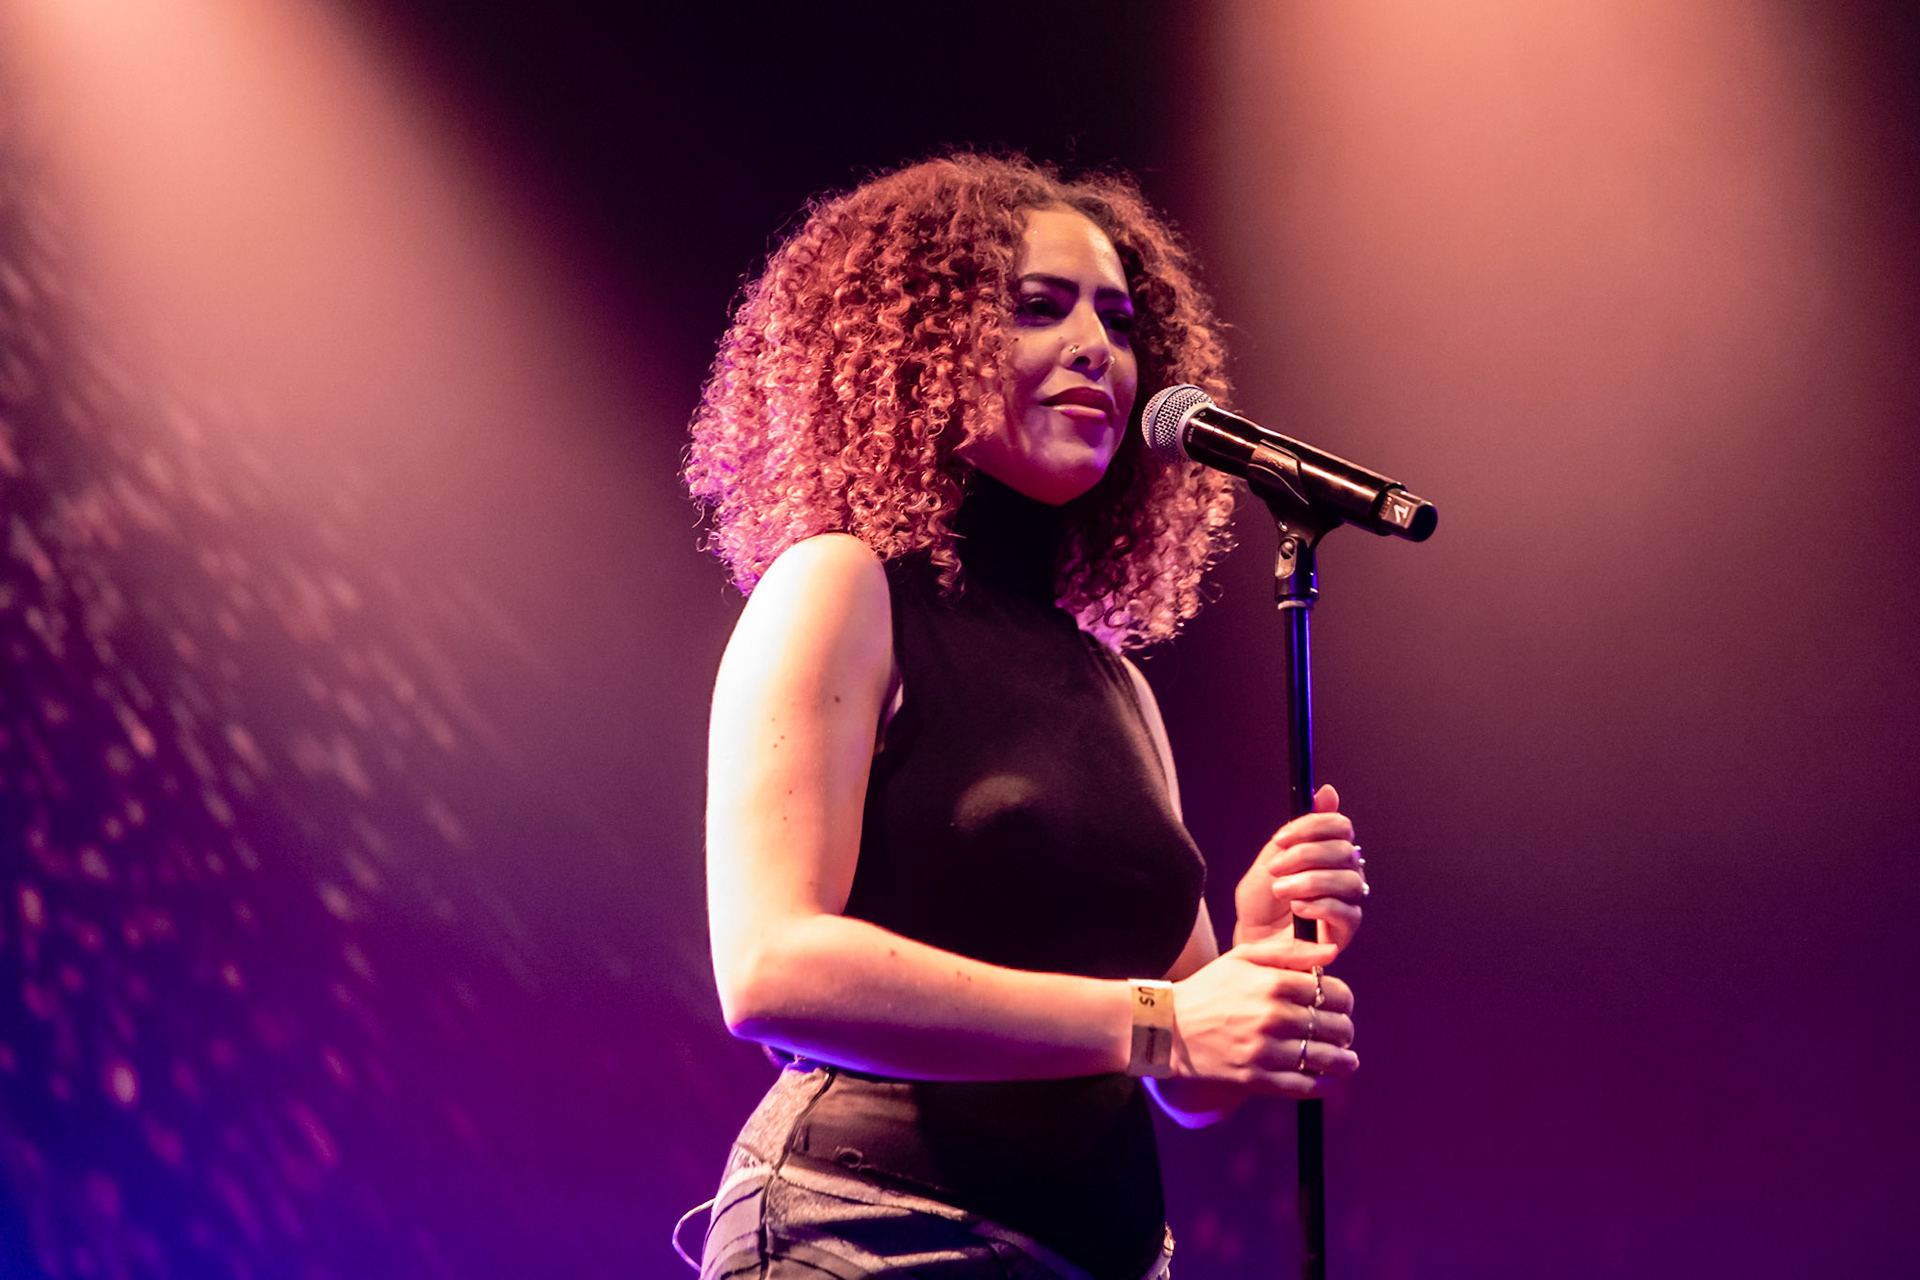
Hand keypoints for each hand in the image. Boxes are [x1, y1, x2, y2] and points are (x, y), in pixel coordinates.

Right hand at [1168, 931, 1356, 1098]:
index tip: (1341, 1004)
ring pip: (1325, 1058)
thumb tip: (1331, 952)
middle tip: (1342, 1031)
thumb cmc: (1208, 988)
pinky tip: (1329, 1079)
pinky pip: (1304, 1086)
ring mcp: (1264, 1050)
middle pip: (1334, 1026)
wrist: (1167, 1028)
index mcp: (1272, 983)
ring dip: (1344, 1060)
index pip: (1332, 992)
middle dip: (1345, 1029)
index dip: (1344, 999)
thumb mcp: (1243, 957)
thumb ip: (1289, 952)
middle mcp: (1272, 1016)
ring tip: (1348, 1059)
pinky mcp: (1255, 1078)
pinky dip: (1325, 1085)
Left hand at [1232, 784, 1365, 951]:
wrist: (1251, 941)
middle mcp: (1345, 873)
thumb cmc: (1261, 903)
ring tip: (1280, 890)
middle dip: (1304, 855)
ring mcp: (1349, 902)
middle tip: (1275, 868)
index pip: (1340, 826)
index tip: (1280, 838)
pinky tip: (1297, 908)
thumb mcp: (1271, 859)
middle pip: (1344, 850)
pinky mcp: (1347, 930)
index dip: (1312, 826)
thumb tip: (1327, 791)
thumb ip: (1297, 830)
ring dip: (1309, 881)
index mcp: (1329, 852)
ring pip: (1348, 880)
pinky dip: (1320, 905)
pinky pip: (1348, 912)